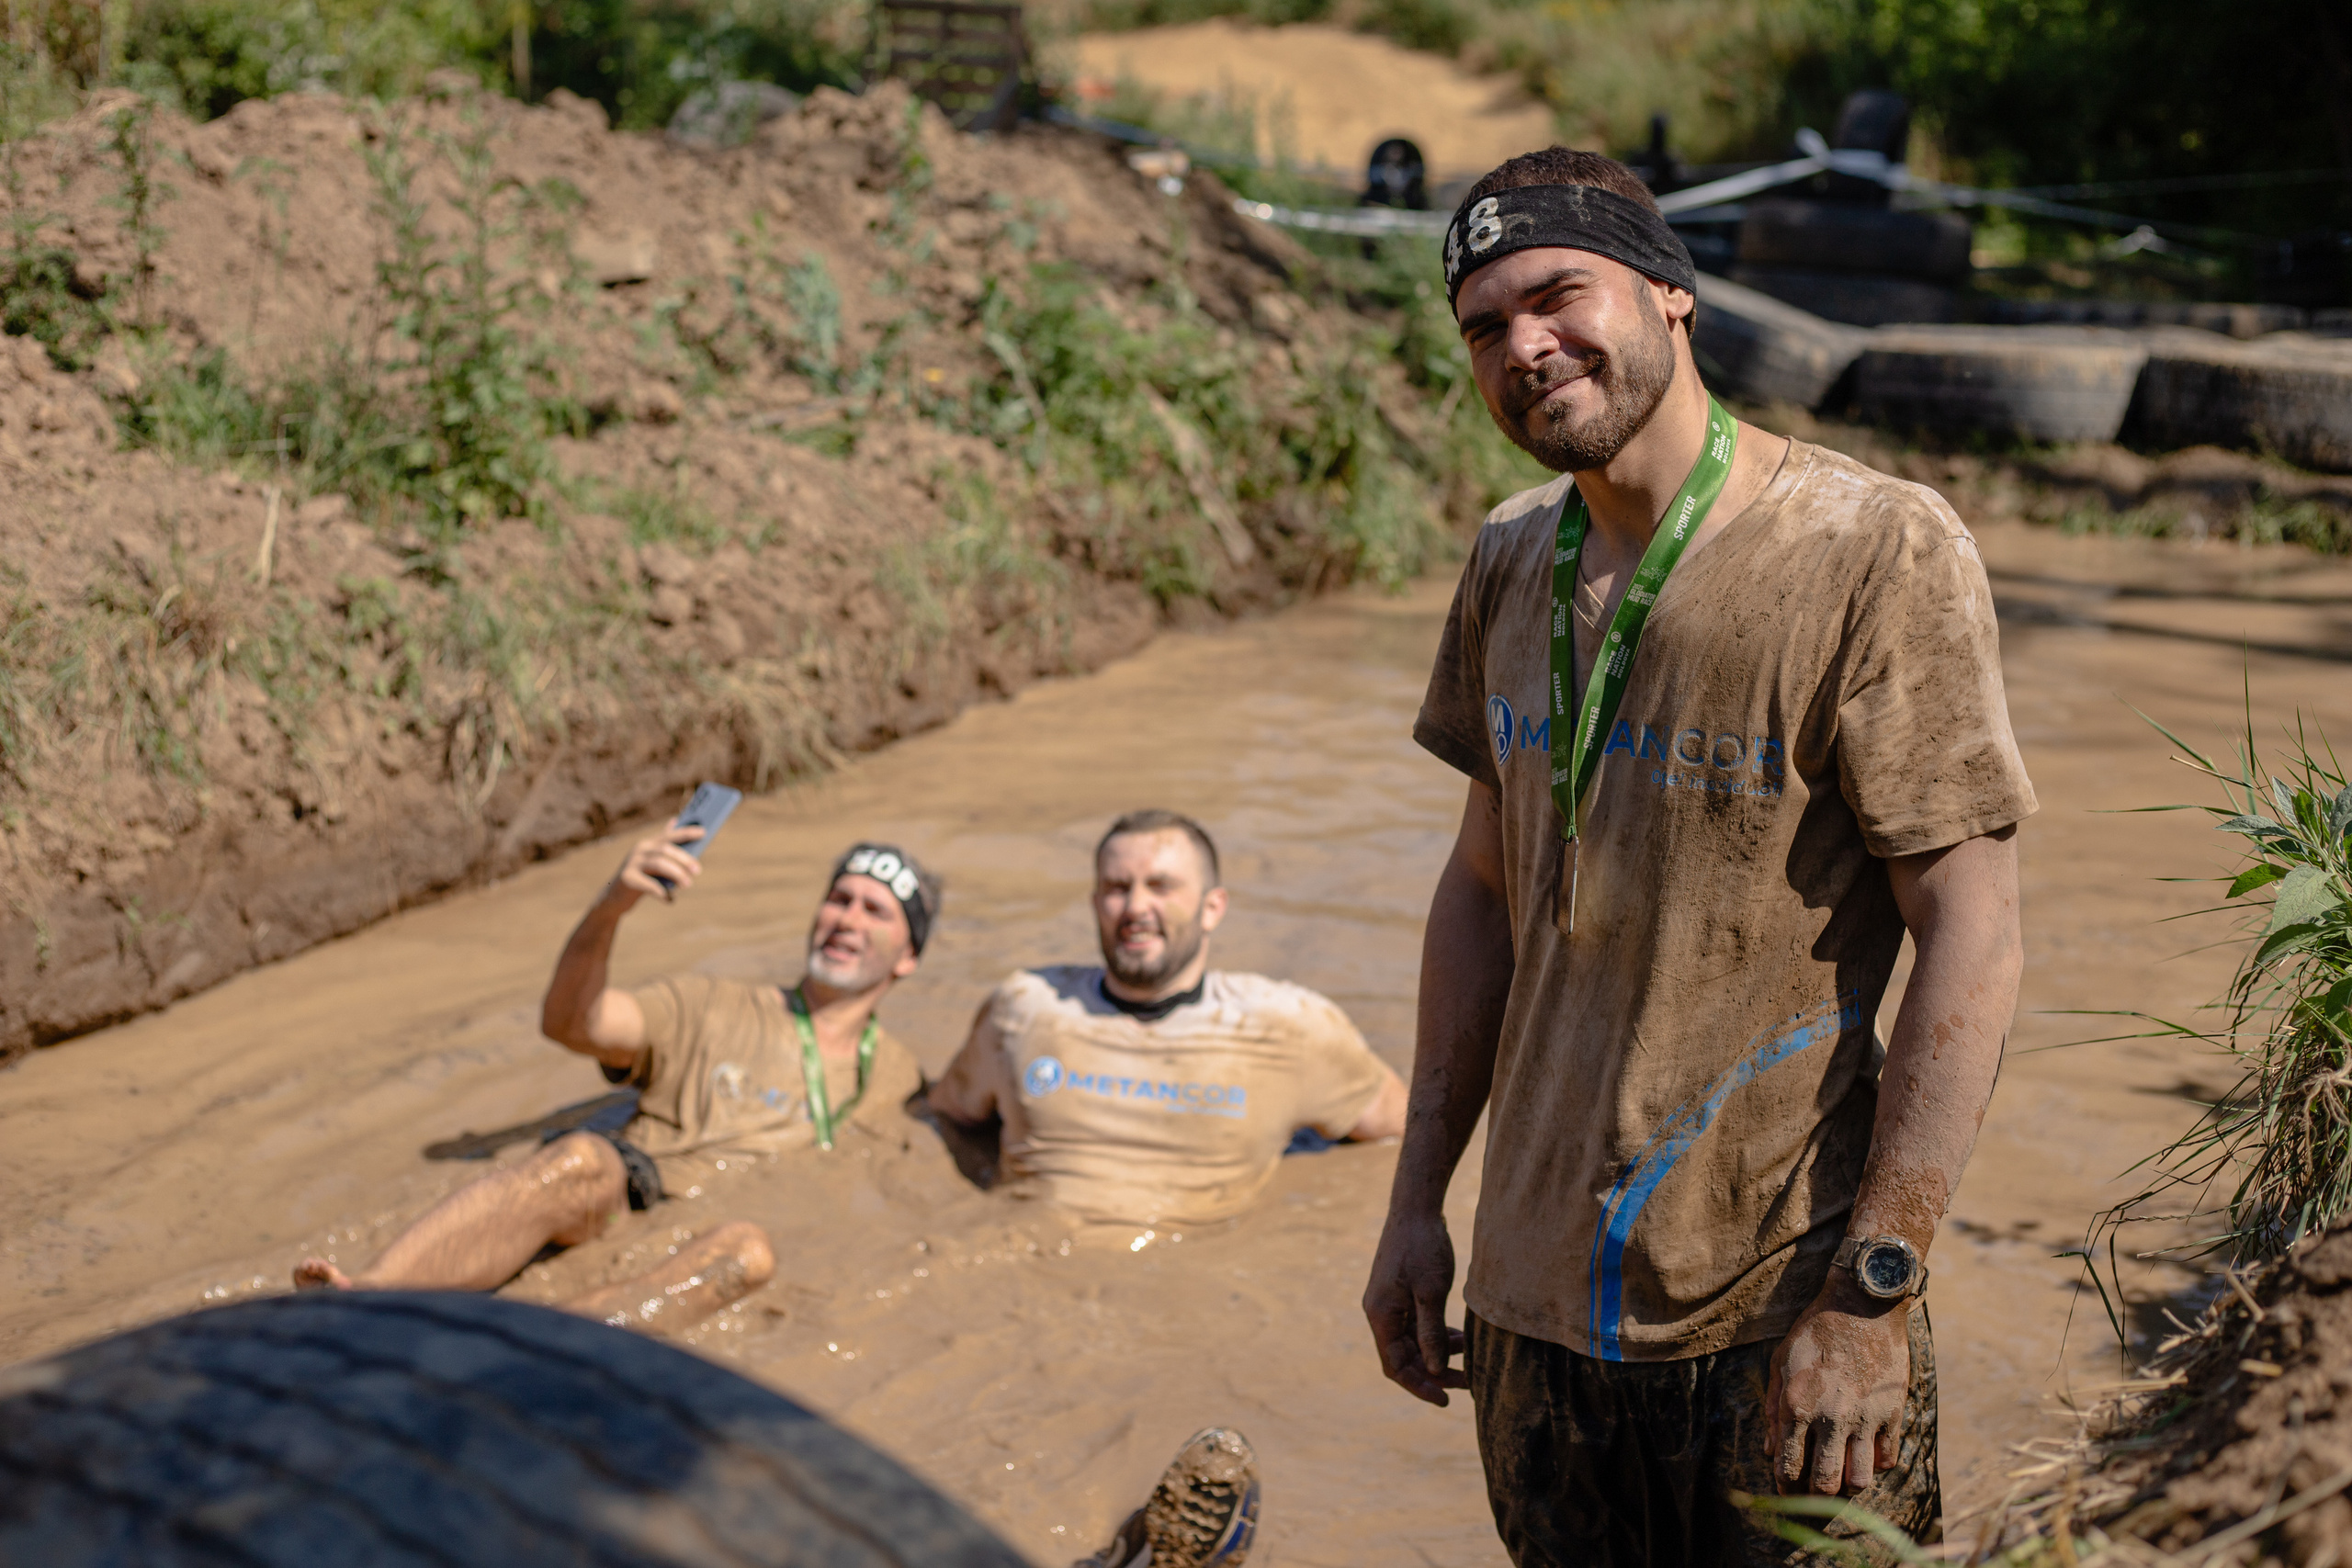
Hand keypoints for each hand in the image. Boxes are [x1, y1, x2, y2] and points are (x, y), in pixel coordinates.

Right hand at [609, 820, 705, 904]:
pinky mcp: (627, 879)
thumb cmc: (641, 877)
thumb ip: (665, 846)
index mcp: (649, 844)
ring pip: (658, 864)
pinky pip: (648, 884)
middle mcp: (640, 850)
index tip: (703, 832)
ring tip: (688, 884)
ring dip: (676, 874)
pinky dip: (661, 892)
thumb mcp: (652, 861)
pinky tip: (670, 900)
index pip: (670, 835)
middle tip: (698, 871)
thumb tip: (676, 821)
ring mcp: (632, 864)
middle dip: (683, 859)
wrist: (615, 897)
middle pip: (665, 850)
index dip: (686, 832)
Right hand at [1363, 1208, 1468, 1405]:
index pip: (1396, 1366)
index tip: (1447, 1399)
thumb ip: (1431, 1333)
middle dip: (1432, 1373)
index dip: (1420, 1386)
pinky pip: (1415, 1325)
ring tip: (1467, 1357)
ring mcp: (1389, 1302)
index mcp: (1381, 1316)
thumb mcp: (1431, 1292)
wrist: (1416, 1207)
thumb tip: (1434, 1370)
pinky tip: (1458, 1336)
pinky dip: (1435, 1335)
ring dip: (1436, 1353)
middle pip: (1403, 1357)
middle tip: (1466, 1383)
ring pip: (1411, 1342)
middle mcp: (1380, 1312)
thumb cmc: (1423, 1247)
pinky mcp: (1400, 1293)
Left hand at [1766, 1271, 1911, 1494]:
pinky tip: (1866, 1455)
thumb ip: (1772, 1407)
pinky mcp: (1892, 1413)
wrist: (1862, 1305)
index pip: (1789, 1467)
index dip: (1786, 1487)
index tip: (1788, 1490)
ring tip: (1843, 1476)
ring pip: (1859, 1480)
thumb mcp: (1780, 1362)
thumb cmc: (1814, 1330)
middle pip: (1825, 1482)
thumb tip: (1769, 1450)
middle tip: (1815, 1491)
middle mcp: (1830, 1418)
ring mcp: (1864, 1418)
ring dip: (1849, 1485)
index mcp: (1796, 1406)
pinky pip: (1887, 1459)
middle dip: (1817, 1495)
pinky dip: (1875, 1465)